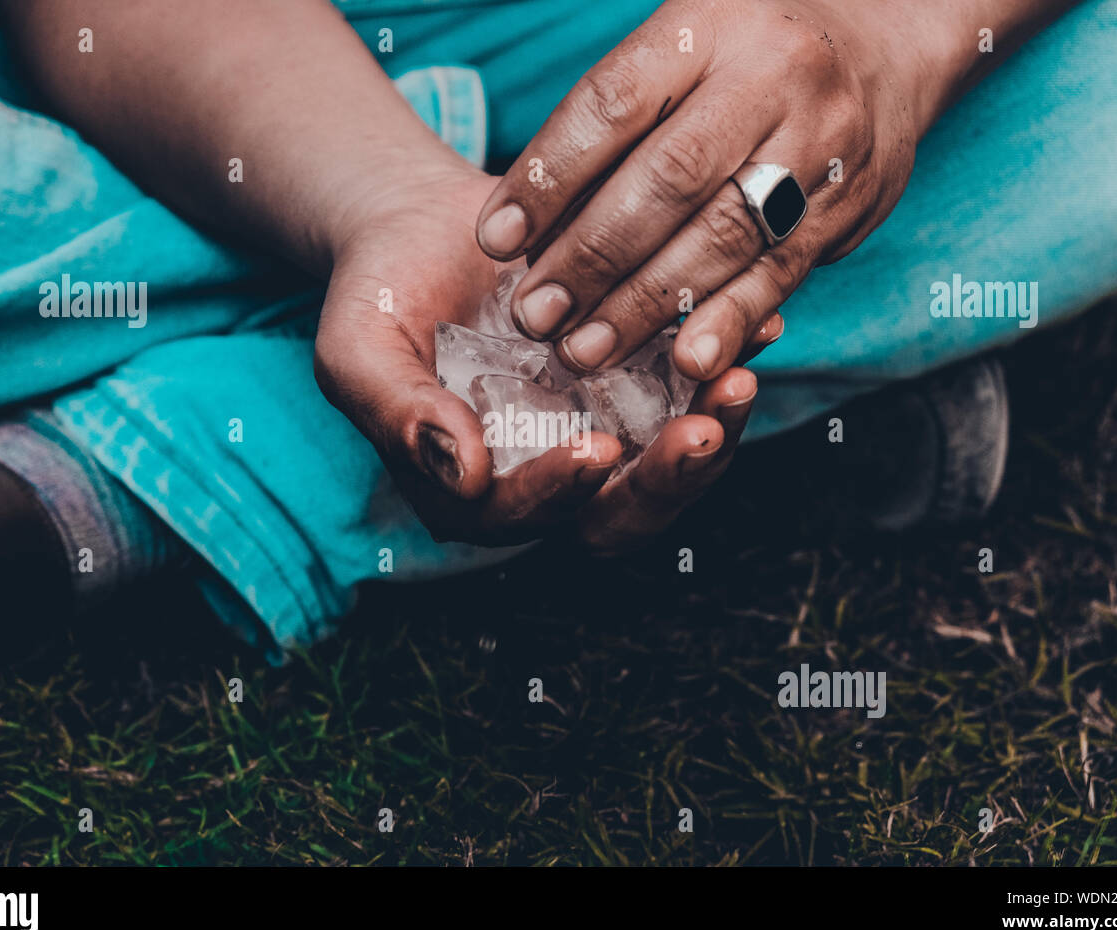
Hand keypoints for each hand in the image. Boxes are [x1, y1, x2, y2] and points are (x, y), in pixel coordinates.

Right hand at [313, 163, 758, 548]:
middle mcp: (546, 474)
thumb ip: (398, 416)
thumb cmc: (379, 293)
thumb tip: (463, 474)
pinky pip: (692, 390)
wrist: (425, 226)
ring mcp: (600, 429)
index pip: (526, 517)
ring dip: (712, 432)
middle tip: (700, 432)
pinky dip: (724, 364)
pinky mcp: (639, 383)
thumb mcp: (359, 351)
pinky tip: (758, 328)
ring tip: (736, 379)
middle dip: (664, 481)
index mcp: (474, 490)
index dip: (560, 493)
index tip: (592, 450)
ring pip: (667, 462)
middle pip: (617, 513)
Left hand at [474, 0, 942, 379]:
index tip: (495, 238)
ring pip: (722, 235)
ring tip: (583, 350)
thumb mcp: (683, 39)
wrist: (888, 38)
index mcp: (710, 23)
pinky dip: (728, 320)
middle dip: (591, 257)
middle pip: (668, 179)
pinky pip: (780, 271)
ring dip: (644, 305)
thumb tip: (530, 223)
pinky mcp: (849, 207)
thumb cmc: (748, 48)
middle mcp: (771, 78)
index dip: (550, 176)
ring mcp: (820, 144)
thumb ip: (617, 117)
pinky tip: (684, 359)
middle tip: (535, 315)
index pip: (615, 103)